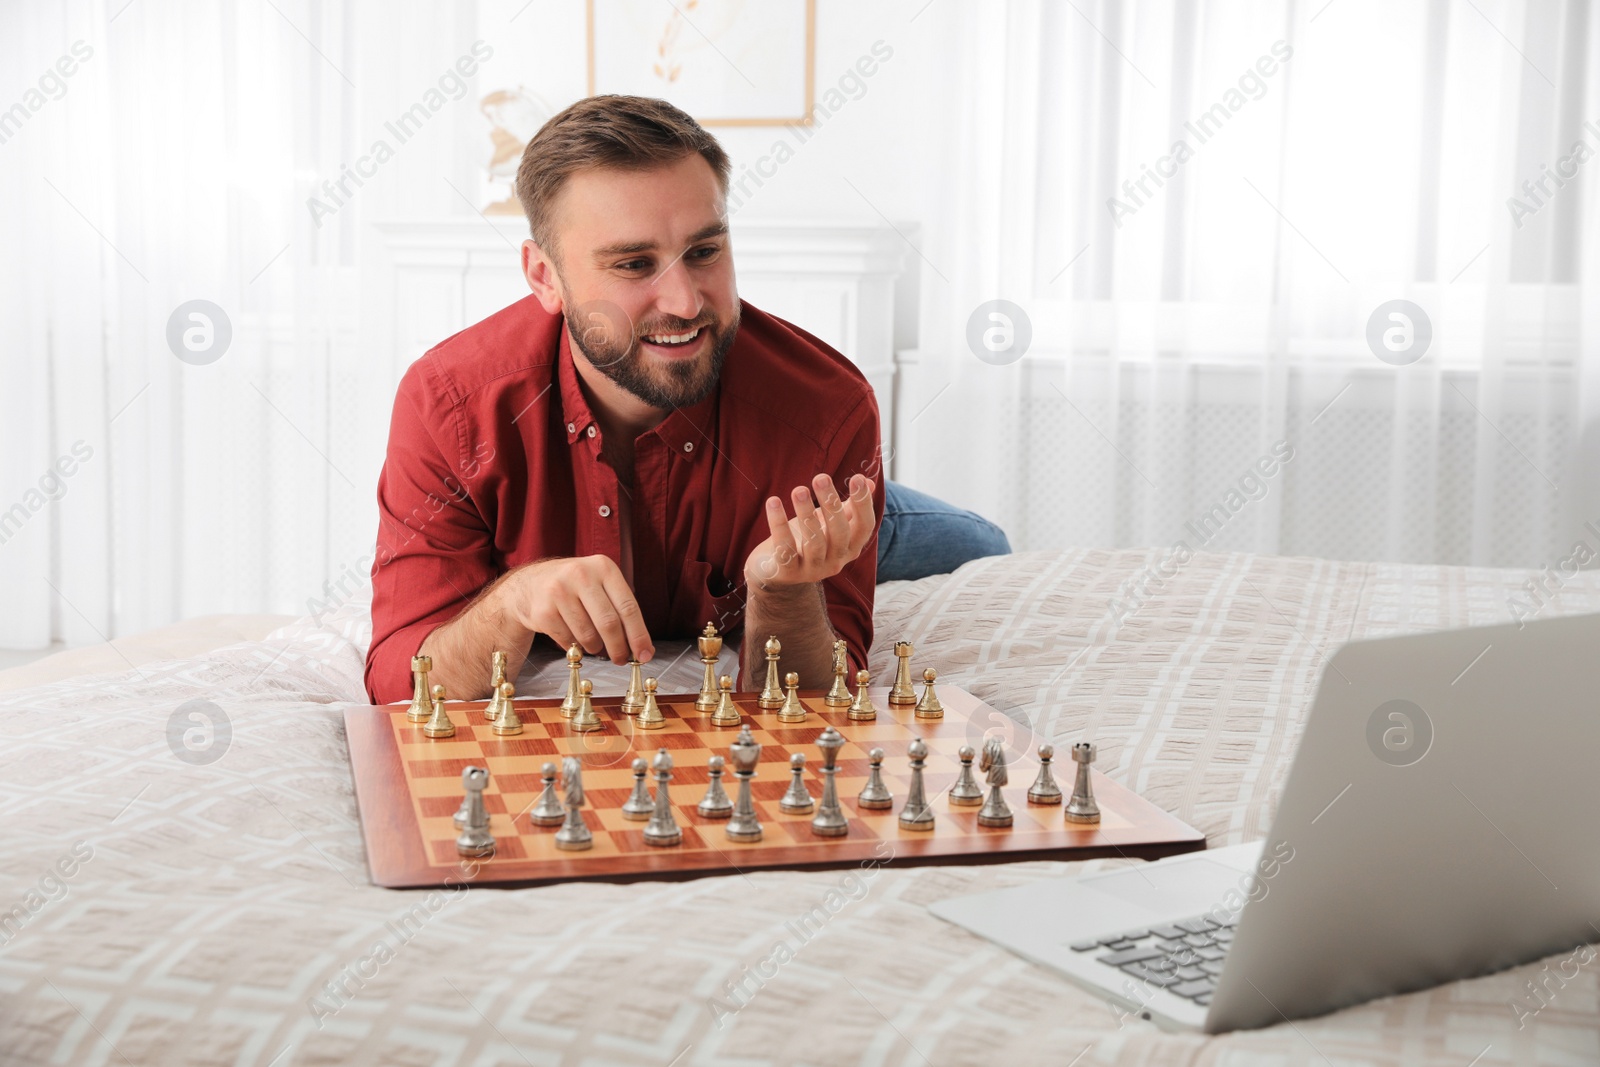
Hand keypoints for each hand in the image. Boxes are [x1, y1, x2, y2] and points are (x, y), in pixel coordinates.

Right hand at [504, 555, 652, 664]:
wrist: (530, 584)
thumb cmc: (574, 588)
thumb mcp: (599, 583)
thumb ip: (620, 609)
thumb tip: (642, 647)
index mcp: (603, 567)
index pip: (628, 606)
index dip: (639, 635)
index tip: (645, 654)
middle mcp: (581, 575)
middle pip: (609, 623)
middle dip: (619, 648)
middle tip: (621, 660)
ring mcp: (559, 592)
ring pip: (589, 635)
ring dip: (596, 647)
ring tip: (594, 644)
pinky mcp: (543, 611)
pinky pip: (568, 641)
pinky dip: (575, 646)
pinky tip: (573, 637)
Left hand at [744, 473, 875, 589]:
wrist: (776, 571)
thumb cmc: (806, 539)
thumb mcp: (828, 522)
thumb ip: (848, 506)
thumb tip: (870, 482)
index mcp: (850, 547)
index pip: (865, 526)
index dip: (863, 503)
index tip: (857, 478)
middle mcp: (836, 561)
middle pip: (840, 533)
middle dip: (831, 504)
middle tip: (820, 478)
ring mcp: (813, 570)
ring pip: (814, 542)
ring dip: (806, 514)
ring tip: (798, 490)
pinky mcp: (788, 572)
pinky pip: (785, 549)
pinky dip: (778, 524)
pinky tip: (773, 502)